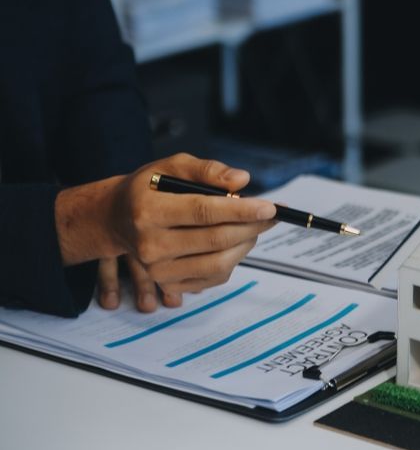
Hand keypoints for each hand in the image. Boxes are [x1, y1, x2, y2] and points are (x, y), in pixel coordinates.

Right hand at [56, 153, 276, 306]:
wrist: (117, 219)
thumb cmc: (150, 188)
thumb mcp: (171, 166)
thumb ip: (207, 170)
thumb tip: (242, 180)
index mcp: (148, 211)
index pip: (203, 212)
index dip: (241, 210)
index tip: (271, 207)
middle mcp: (149, 245)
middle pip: (215, 240)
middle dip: (252, 226)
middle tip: (272, 215)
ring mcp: (158, 270)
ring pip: (219, 263)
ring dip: (246, 243)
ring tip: (252, 226)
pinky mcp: (169, 284)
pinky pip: (215, 277)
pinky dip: (233, 259)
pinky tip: (233, 242)